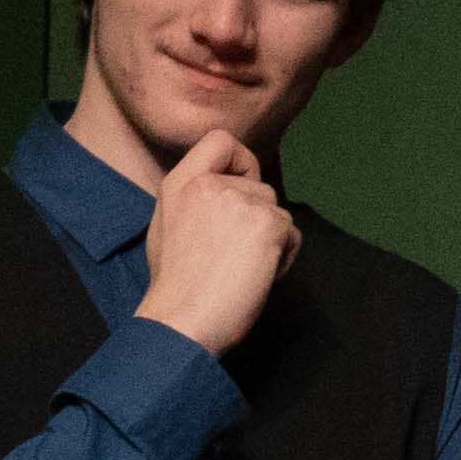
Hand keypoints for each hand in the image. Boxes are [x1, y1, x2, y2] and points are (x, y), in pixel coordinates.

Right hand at [135, 129, 295, 356]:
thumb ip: (195, 200)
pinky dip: (284, 258)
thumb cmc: (176, 286)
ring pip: (278, 212)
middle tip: (235, 255)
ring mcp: (241, 202)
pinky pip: (293, 235)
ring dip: (271, 241)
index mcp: (181, 183)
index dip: (240, 161)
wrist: (182, 320)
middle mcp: (211, 184)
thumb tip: (223, 193)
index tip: (240, 186)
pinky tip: (256, 278)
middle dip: (258, 219)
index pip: (220, 139)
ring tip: (241, 269)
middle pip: (260, 187)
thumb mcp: (167, 225)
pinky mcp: (268, 224)